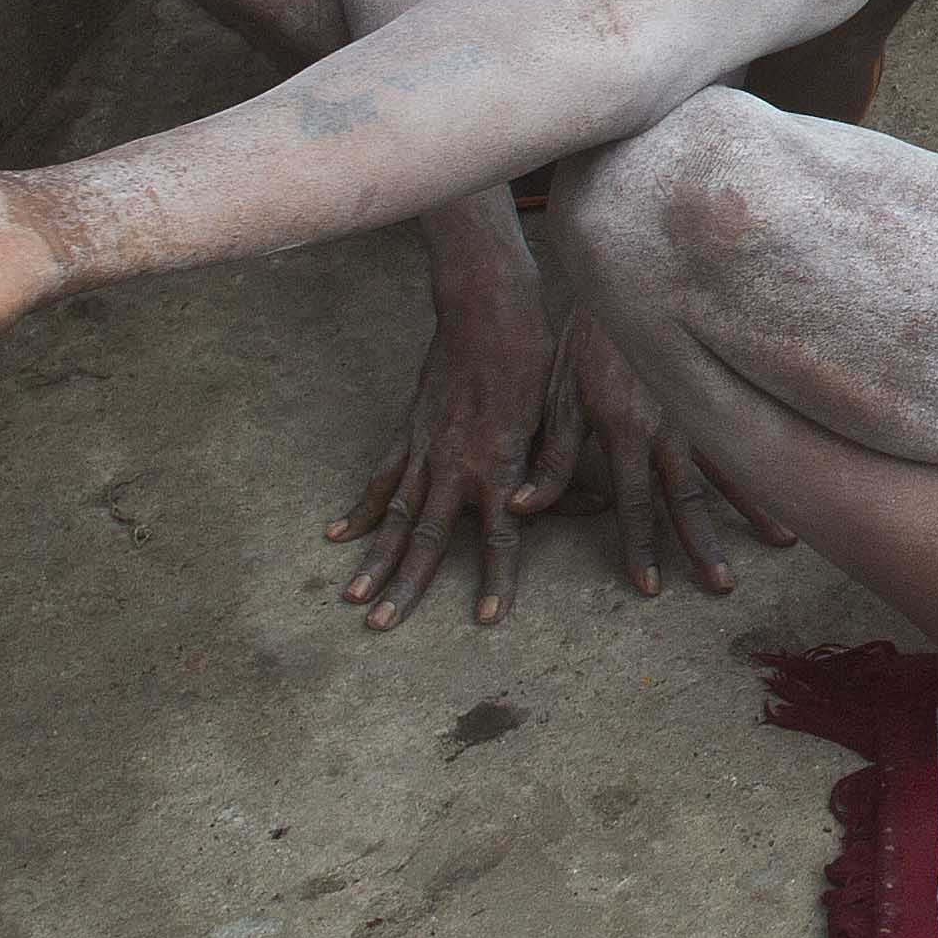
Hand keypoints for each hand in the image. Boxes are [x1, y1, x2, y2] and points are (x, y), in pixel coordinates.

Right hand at [329, 262, 556, 627]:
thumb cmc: (537, 361)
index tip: (486, 618)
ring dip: (374, 559)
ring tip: (353, 598)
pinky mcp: (408, 431)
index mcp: (501, 464)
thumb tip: (598, 506)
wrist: (489, 311)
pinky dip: (360, 509)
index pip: (499, 538)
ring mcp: (425, 449)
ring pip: (394, 516)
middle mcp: (456, 464)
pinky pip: (380, 479)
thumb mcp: (562, 416)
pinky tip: (339, 534)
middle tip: (381, 626)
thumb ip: (566, 470)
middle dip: (405, 585)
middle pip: (425, 538)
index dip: (495, 578)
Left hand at [510, 306, 796, 599]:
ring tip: (782, 540)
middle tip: (721, 585)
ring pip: (730, 466)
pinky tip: (795, 478)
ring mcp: (697, 409)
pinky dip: (767, 460)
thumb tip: (523, 507)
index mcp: (624, 431)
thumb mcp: (556, 399)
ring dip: (756, 506)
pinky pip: (745, 433)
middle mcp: (667, 426)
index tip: (649, 587)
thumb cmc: (582, 344)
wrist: (622, 284)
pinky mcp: (715, 392)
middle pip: (688, 497)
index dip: (639, 546)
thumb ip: (551, 458)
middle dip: (702, 544)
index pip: (633, 502)